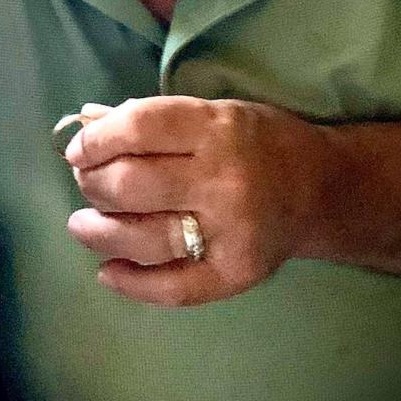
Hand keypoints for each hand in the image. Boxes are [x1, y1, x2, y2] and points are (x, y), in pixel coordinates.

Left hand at [62, 96, 332, 305]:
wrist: (322, 190)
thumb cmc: (254, 143)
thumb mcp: (209, 113)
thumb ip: (149, 120)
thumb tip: (84, 125)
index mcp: (215, 128)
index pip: (138, 128)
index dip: (96, 140)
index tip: (78, 149)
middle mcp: (223, 179)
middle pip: (132, 184)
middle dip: (92, 183)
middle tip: (85, 183)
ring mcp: (231, 231)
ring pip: (144, 237)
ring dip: (98, 233)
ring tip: (82, 226)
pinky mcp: (237, 273)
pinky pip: (174, 287)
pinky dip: (132, 284)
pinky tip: (108, 271)